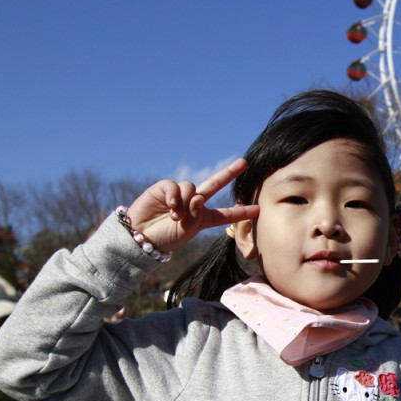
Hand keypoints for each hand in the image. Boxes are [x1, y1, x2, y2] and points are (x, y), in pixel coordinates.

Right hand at [124, 159, 259, 252]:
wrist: (141, 237)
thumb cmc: (166, 238)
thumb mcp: (187, 230)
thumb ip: (196, 214)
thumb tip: (198, 197)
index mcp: (204, 218)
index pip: (226, 214)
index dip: (241, 212)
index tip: (258, 210)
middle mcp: (194, 203)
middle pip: (214, 185)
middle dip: (229, 173)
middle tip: (244, 162)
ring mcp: (180, 195)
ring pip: (192, 187)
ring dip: (185, 201)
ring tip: (175, 216)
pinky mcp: (164, 189)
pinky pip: (175, 186)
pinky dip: (174, 195)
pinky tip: (169, 206)